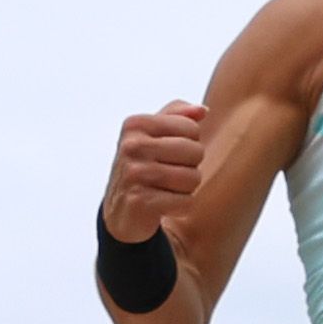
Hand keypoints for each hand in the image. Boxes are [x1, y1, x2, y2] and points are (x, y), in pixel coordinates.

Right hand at [105, 100, 206, 239]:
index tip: (170, 155)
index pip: (191, 128)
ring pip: (193, 178)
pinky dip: (181, 207)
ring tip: (167, 190)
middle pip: (195, 151)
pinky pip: (186, 202)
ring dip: (186, 189)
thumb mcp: (153, 135)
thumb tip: (203, 110)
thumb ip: (178, 116)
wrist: (119, 213)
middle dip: (191, 167)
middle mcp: (132, 146)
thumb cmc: (143, 168)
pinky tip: (164, 206)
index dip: (190, 144)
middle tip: (170, 175)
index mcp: (135, 124)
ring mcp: (134, 174)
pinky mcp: (140, 201)